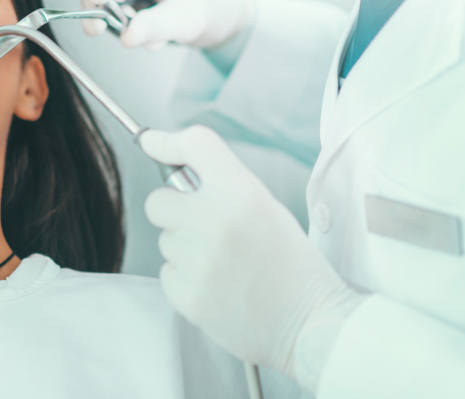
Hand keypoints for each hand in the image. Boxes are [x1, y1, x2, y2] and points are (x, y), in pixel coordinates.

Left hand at [141, 126, 357, 379]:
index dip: (166, 141)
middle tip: (205, 226)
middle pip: (158, 200)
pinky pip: (167, 272)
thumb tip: (175, 164)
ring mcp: (198, 260)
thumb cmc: (292, 263)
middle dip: (175, 210)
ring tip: (224, 264)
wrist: (313, 324)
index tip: (152, 143)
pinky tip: (218, 286)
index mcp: (243, 193)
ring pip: (164, 240)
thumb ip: (223, 183)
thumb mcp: (267, 207)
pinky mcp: (187, 294)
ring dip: (185, 248)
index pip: (194, 145)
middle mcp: (215, 221)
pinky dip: (186, 278)